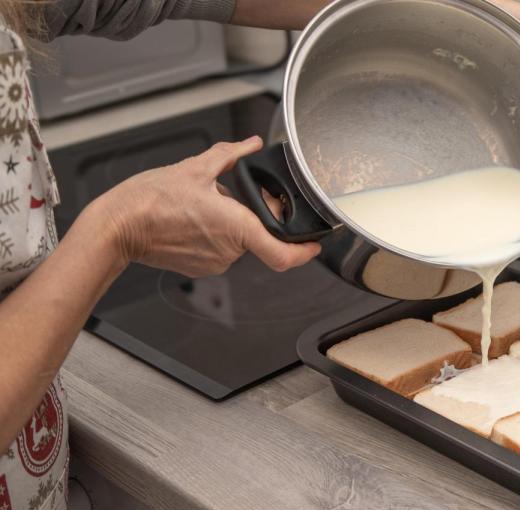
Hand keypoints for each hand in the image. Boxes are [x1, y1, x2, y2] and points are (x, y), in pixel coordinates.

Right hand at [93, 136, 320, 277]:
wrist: (117, 227)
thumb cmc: (149, 201)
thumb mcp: (196, 167)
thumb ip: (231, 155)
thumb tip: (251, 144)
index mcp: (237, 227)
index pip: (283, 254)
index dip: (304, 251)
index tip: (314, 244)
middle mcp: (230, 251)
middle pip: (257, 234)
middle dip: (250, 215)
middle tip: (226, 196)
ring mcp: (215, 262)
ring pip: (237, 240)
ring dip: (230, 222)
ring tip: (201, 205)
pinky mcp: (200, 267)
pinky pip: (220, 248)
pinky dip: (214, 233)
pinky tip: (192, 218)